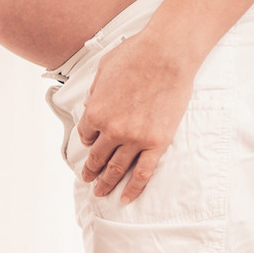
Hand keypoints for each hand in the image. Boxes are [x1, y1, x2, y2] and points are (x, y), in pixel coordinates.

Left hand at [76, 31, 196, 202]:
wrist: (167, 53)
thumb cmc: (136, 54)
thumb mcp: (104, 69)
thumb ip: (95, 91)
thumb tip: (91, 103)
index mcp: (94, 112)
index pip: (86, 135)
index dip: (88, 140)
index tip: (92, 144)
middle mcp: (111, 130)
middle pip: (97, 157)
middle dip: (91, 171)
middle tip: (87, 180)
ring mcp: (134, 139)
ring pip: (117, 169)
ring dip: (106, 183)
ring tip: (101, 192)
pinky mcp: (156, 143)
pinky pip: (143, 174)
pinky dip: (133, 189)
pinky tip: (126, 199)